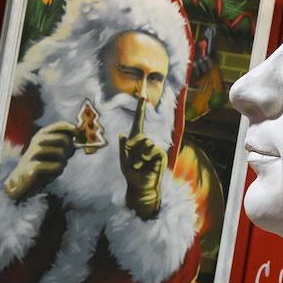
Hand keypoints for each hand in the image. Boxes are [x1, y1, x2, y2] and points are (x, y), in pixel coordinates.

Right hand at [4, 121, 75, 200]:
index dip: (75, 130)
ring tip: (58, 166)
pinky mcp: (31, 166)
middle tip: (65, 158)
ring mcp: (33, 153)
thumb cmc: (44, 163)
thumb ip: (67, 143)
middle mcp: (37, 140)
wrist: (25, 181)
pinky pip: (55, 166)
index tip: (82, 139)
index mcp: (43, 134)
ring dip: (63, 161)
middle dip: (69, 150)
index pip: (61, 125)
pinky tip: (52, 174)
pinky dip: (58, 170)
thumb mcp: (56, 151)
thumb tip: (82, 137)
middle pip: (63, 139)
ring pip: (60, 152)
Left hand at [119, 95, 166, 219]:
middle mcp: (146, 141)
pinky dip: (145, 158)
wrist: (141, 186)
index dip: (141, 109)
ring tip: (139, 165)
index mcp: (135, 139)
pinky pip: (152, 150)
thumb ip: (123, 148)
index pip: (139, 121)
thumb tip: (122, 135)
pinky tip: (145, 165)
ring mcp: (154, 147)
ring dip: (138, 156)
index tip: (142, 95)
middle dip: (133, 149)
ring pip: (145, 143)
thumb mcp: (123, 160)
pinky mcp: (160, 154)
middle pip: (139, 136)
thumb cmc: (131, 174)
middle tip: (133, 162)